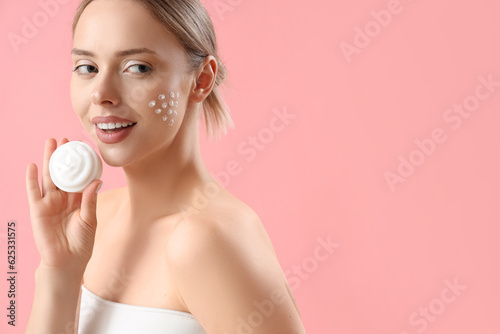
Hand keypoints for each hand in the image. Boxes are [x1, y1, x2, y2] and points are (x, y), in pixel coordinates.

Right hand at [26, 138, 101, 272]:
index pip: (78, 177)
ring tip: (50, 143)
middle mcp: (62, 198)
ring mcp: (49, 203)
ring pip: (48, 177)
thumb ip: (90, 200)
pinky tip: (32, 165)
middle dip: (62, 156)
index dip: (79, 163)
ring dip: (48, 160)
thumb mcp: (90, 220)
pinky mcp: (38, 210)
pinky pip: (34, 192)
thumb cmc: (81, 242)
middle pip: (62, 172)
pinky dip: (32, 179)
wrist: (68, 261)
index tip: (81, 147)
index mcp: (77, 200)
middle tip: (64, 139)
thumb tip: (96, 181)